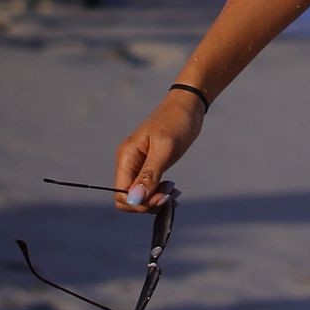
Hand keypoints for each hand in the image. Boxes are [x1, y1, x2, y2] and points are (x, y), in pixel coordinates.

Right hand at [114, 89, 205, 211]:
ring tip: (173, 191)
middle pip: (128, 199)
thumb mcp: (165, 149)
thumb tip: (134, 199)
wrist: (187, 106)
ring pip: (138, 196)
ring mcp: (137, 165)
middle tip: (170, 194)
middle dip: (148, 202)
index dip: (140, 203)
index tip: (162, 197)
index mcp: (126, 158)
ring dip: (155, 199)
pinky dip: (159, 194)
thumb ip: (149, 175)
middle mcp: (128, 163)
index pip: (121, 194)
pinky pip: (147, 188)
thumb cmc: (177, 122)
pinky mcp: (148, 166)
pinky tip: (172, 190)